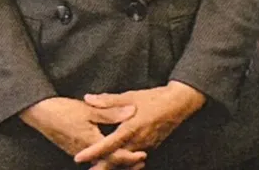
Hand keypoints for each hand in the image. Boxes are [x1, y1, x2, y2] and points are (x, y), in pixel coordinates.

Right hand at [19, 97, 146, 168]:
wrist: (39, 113)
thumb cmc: (62, 110)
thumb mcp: (88, 109)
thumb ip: (111, 112)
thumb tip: (132, 111)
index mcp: (90, 142)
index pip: (113, 156)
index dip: (129, 157)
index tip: (143, 156)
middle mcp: (84, 151)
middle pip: (108, 162)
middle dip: (125, 163)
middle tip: (142, 161)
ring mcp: (78, 151)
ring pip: (100, 161)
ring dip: (116, 160)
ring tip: (133, 159)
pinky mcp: (75, 148)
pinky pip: (93, 158)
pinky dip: (105, 157)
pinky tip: (113, 151)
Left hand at [74, 81, 206, 163]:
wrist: (180, 102)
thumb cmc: (156, 98)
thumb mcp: (131, 96)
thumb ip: (108, 100)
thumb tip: (88, 98)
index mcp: (131, 127)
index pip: (108, 144)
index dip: (92, 152)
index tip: (78, 158)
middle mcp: (139, 140)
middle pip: (116, 160)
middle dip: (101, 168)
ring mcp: (146, 146)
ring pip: (126, 162)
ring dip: (112, 167)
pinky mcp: (151, 147)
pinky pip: (135, 159)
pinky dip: (125, 163)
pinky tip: (117, 165)